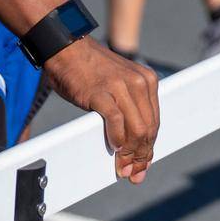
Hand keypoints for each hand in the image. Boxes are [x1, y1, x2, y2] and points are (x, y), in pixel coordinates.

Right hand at [42, 39, 160, 183]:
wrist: (66, 47)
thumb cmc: (88, 70)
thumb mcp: (118, 83)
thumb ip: (129, 108)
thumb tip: (130, 143)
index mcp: (147, 81)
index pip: (153, 123)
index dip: (149, 148)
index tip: (144, 165)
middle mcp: (138, 83)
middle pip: (147, 129)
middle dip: (142, 156)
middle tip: (134, 174)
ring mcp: (121, 87)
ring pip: (135, 129)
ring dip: (130, 153)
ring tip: (123, 168)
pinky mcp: (102, 92)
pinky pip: (115, 121)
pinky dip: (116, 138)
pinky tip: (114, 149)